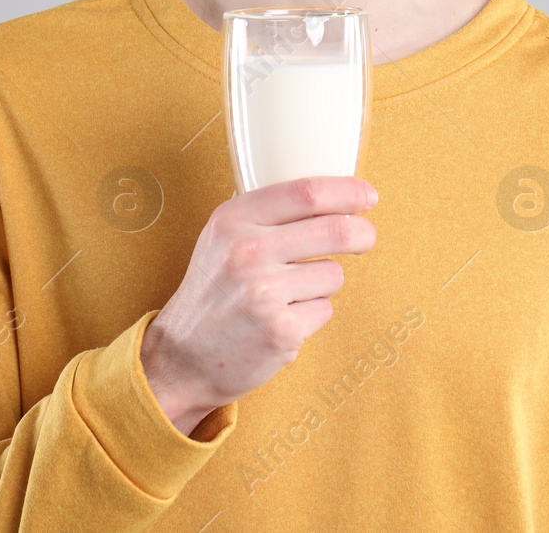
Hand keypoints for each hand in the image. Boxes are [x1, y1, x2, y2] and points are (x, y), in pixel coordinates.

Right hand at [139, 175, 377, 435]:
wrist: (181, 358)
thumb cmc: (213, 293)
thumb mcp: (222, 238)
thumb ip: (267, 215)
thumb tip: (333, 197)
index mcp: (233, 219)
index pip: (306, 192)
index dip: (347, 191)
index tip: (366, 195)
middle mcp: (247, 251)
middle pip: (335, 230)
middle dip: (361, 233)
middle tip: (365, 237)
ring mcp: (264, 292)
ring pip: (333, 274)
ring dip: (323, 284)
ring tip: (288, 296)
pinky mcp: (281, 330)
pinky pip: (324, 310)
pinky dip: (311, 315)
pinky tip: (282, 320)